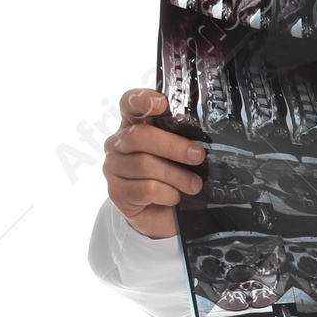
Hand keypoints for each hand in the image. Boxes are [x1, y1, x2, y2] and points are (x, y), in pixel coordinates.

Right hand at [102, 88, 205, 237]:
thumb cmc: (173, 179)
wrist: (162, 216)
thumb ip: (182, 142)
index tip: (162, 103)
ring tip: (195, 185)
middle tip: (198, 155)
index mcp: (134, 126)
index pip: (129, 104)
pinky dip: (167, 194)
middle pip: (139, 136)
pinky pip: (145, 189)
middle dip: (173, 146)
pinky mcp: (116, 193)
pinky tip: (176, 198)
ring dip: (176, 176)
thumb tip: (203, 142)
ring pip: (144, 165)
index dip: (142, 100)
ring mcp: (113, 168)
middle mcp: (118, 144)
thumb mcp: (179, 157)